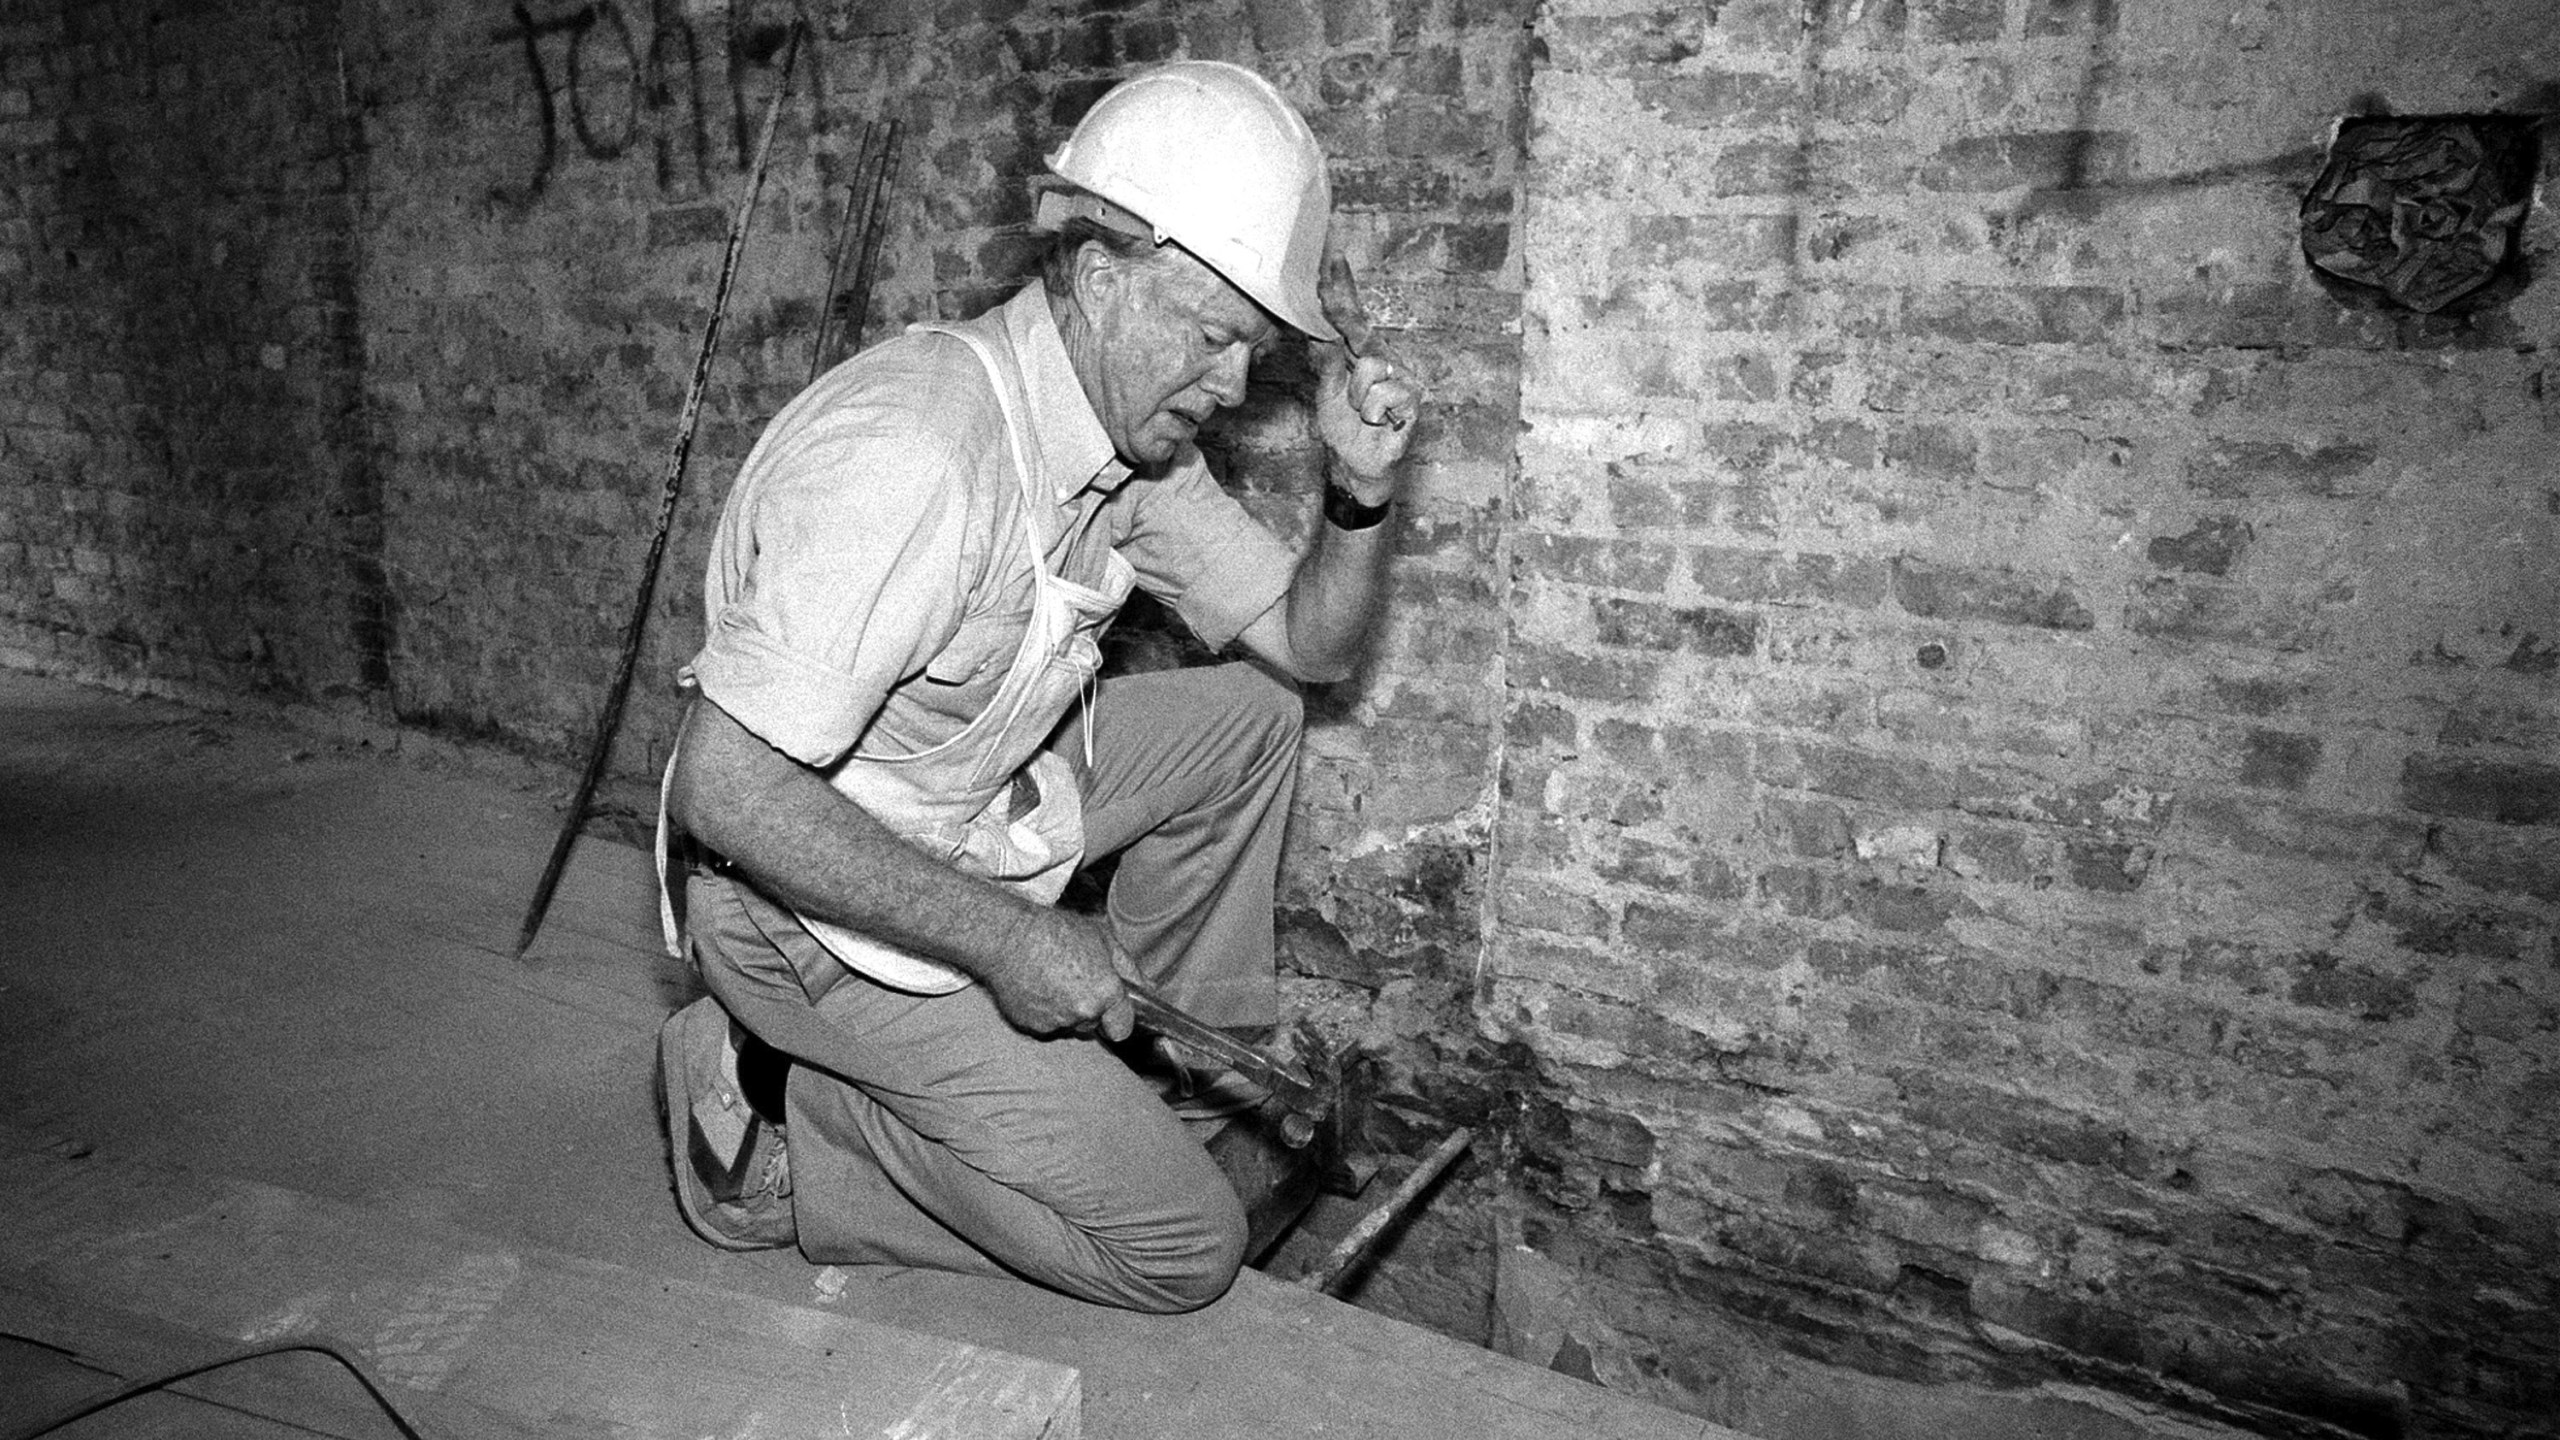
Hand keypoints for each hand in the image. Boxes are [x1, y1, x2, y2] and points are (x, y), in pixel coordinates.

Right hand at [980, 913, 1133, 1040]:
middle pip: (1093, 1025)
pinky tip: (1036, 987)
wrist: (1007, 937)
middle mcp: (1082, 1012)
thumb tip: (1148, 988)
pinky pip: (1045, 1024)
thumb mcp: (1101, 938)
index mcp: (1104, 992)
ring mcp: (1055, 1022)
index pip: (1122, 1028)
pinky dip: (1043, 1011)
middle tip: (1075, 980)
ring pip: (1068, 1025)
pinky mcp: (1031, 1026)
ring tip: (1052, 979)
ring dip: (1065, 1010)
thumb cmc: (1053, 931)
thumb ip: (1128, 969)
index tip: (1112, 1009)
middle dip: (1089, 1009)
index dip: (1117, 1018)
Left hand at [1312, 256, 1420, 493]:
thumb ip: (1325, 360)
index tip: (1333, 257)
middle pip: (1361, 334)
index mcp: (1362, 353)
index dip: (1343, 288)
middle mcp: (1385, 358)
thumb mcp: (1327, 391)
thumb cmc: (1345, 427)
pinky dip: (1374, 414)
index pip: (1351, 316)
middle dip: (1346, 341)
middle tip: (1348, 350)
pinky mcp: (1415, 399)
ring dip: (1359, 398)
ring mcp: (1403, 377)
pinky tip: (1380, 423)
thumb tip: (1317, 329)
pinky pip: (1384, 396)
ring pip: (1370, 369)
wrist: (1357, 465)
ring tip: (1365, 414)